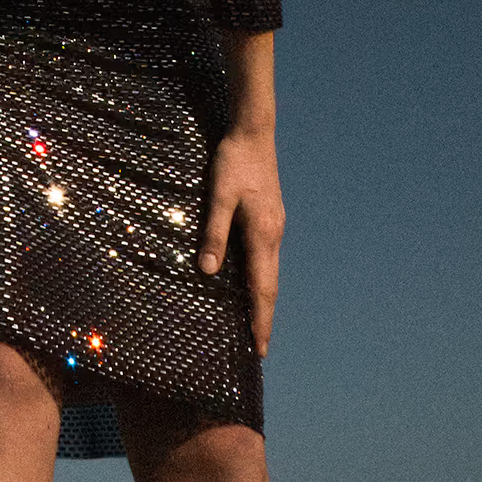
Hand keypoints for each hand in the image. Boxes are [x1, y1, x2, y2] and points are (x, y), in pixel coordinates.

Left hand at [198, 126, 284, 357]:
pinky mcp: (269, 218)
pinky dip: (261, 278)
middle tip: (259, 347)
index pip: (263, 288)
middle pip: (270, 285)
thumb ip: (214, 232)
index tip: (261, 348)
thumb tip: (208, 271)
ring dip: (263, 299)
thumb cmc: (234, 162)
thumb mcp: (219, 195)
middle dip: (264, 317)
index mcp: (263, 234)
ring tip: (256, 323)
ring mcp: (274, 226)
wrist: (253, 133)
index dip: (261, 319)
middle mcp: (274, 235)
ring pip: (269, 272)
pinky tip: (252, 281)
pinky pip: (266, 258)